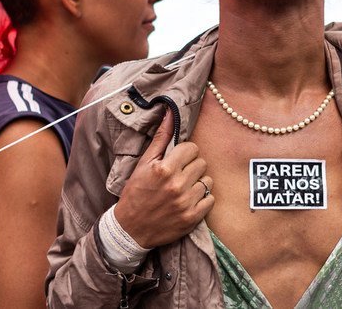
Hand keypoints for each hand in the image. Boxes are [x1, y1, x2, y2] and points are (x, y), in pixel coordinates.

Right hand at [113, 109, 213, 248]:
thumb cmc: (136, 192)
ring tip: (184, 188)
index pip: (192, 148)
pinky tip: (189, 200)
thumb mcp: (143, 164)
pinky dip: (202, 199)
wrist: (130, 229)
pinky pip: (211, 199)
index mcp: (164, 169)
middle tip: (180, 174)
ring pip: (208, 181)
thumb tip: (170, 112)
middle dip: (192, 167)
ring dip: (198, 183)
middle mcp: (177, 185)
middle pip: (202, 163)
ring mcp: (186, 203)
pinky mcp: (192, 218)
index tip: (178, 159)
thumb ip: (160, 138)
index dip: (186, 153)